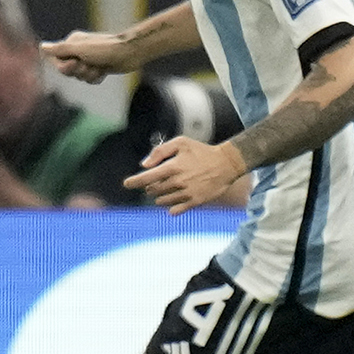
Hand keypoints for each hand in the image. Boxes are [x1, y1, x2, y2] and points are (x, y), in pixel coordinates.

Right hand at [43, 30, 134, 81]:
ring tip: (99, 67)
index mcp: (72, 43)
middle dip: (78, 71)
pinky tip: (104, 72)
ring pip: (79, 76)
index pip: (56, 60)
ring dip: (89, 75)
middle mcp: (78, 51)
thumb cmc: (104, 49)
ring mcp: (89, 59)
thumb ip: (60, 49)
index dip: (63, 66)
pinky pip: (90, 79)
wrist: (130, 53)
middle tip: (89, 64)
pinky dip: (96, 78)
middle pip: (67, 70)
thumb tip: (41, 47)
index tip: (75, 63)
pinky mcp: (99, 67)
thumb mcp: (80, 50)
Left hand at [125, 133, 246, 214]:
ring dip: (159, 196)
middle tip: (157, 180)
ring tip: (167, 187)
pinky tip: (172, 202)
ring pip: (162, 201)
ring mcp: (187, 193)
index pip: (147, 178)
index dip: (134, 181)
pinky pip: (176, 210)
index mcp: (172, 167)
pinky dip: (170, 208)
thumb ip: (160, 152)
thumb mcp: (181, 143)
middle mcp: (178, 182)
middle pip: (153, 190)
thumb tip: (144, 164)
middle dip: (150, 186)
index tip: (126, 184)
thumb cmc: (202, 151)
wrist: (226, 163)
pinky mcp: (196, 202)